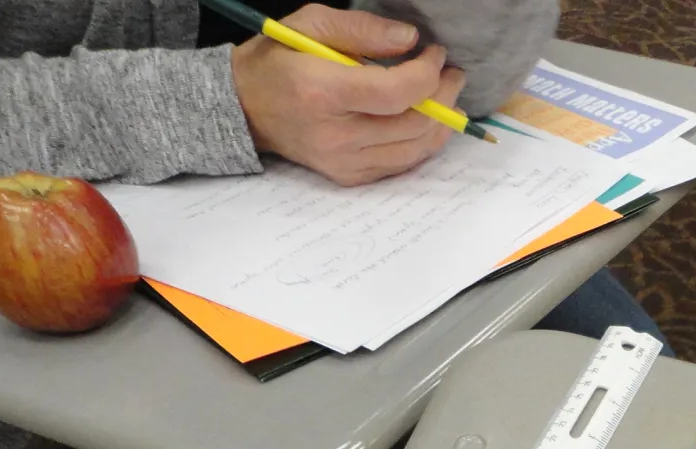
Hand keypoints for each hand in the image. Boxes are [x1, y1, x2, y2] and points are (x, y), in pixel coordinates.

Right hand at [230, 3, 464, 185]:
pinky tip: (426, 119)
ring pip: (416, 149)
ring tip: (447, 95)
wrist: (244, 106)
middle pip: (414, 124)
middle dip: (445, 95)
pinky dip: (423, 141)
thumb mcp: (311, 24)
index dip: (427, 74)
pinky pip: (402, 164)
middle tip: (451, 74)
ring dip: (442, 121)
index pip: (396, 94)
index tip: (435, 54)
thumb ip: (364, 29)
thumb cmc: (279, 60)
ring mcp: (343, 162)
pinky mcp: (349, 176)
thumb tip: (411, 39)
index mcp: (323, 92)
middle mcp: (335, 135)